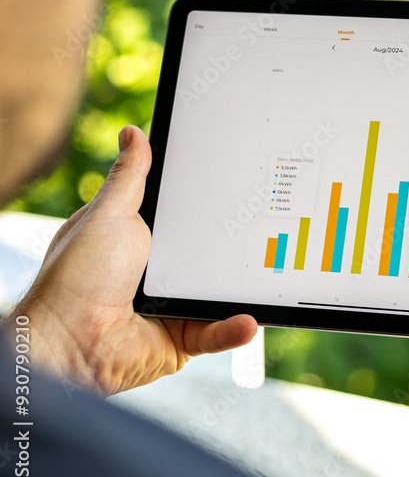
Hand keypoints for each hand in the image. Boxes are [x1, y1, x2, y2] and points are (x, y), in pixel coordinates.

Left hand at [10, 126, 256, 394]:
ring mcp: (177, 306)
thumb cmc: (77, 277)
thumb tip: (133, 133)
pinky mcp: (184, 338)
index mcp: (146, 240)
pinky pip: (218, 331)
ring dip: (244, 289)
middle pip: (213, 254)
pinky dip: (235, 328)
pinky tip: (249, 319)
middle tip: (272, 225)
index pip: (190, 218)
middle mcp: (164, 274)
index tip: (246, 185)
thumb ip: (130, 178)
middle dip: (240, 244)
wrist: (69, 342)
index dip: (216, 204)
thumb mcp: (110, 215)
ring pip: (222, 294)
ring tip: (271, 275)